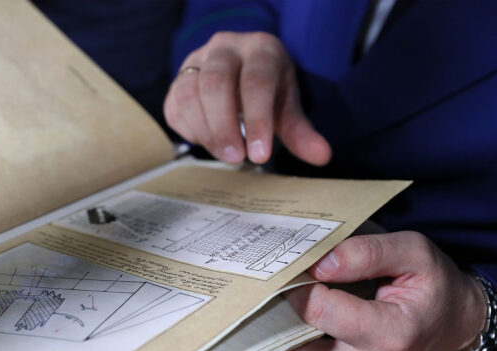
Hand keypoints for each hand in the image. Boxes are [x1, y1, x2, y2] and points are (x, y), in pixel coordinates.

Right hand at [164, 31, 330, 164]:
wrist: (240, 73)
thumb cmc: (267, 92)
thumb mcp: (286, 107)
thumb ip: (300, 132)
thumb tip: (322, 156)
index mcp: (260, 49)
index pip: (256, 81)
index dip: (257, 119)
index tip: (260, 155)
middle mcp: (224, 48)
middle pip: (216, 82)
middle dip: (224, 126)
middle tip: (235, 158)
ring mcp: (196, 61)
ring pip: (189, 92)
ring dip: (204, 130)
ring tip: (222, 154)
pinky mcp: (177, 80)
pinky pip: (174, 106)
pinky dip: (189, 129)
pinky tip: (206, 142)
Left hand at [276, 232, 486, 350]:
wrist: (459, 325)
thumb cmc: (436, 286)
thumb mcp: (413, 252)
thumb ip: (366, 252)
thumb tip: (318, 263)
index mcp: (390, 335)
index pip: (320, 312)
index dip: (300, 287)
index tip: (298, 269)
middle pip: (296, 350)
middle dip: (279, 318)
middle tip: (277, 289)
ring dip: (282, 334)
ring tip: (285, 303)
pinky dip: (295, 346)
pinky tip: (300, 321)